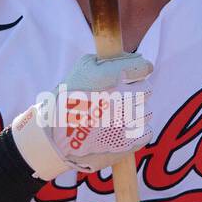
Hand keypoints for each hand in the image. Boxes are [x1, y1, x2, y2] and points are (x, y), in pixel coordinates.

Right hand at [12, 52, 152, 179]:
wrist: (55, 136)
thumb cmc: (69, 97)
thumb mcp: (84, 67)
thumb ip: (111, 59)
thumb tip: (138, 60)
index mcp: (110, 77)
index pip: (144, 67)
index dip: (139, 70)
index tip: (133, 74)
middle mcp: (121, 98)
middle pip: (146, 90)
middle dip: (135, 92)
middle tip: (118, 97)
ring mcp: (126, 121)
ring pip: (146, 112)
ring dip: (134, 112)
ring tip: (114, 116)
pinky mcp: (129, 141)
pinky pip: (145, 131)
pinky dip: (135, 130)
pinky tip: (119, 129)